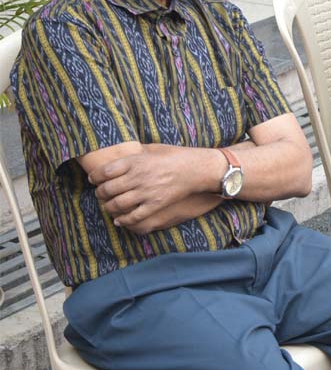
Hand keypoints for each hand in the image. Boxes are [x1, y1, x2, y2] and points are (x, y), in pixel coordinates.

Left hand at [89, 144, 217, 229]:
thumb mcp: (154, 149)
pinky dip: (123, 220)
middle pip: (108, 189)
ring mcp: (147, 192)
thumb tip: (121, 156)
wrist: (197, 169)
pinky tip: (119, 220)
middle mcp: (139, 177)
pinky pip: (134, 216)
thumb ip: (136, 154)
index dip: (95, 177)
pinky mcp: (156, 204)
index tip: (94, 180)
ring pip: (117, 204)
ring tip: (108, 205)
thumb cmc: (176, 156)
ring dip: (108, 207)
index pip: (105, 171)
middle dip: (100, 193)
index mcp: (136, 162)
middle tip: (100, 193)